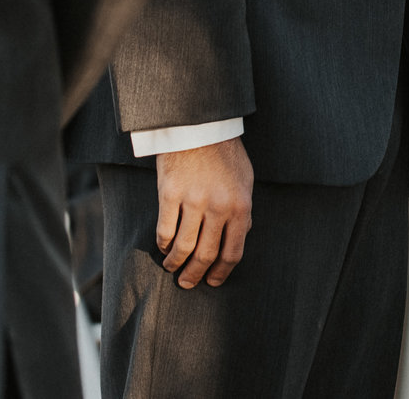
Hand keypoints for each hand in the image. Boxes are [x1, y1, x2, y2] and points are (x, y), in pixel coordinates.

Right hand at [156, 137, 253, 288]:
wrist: (200, 126)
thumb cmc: (224, 153)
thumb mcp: (245, 181)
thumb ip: (243, 211)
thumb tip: (241, 236)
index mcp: (241, 206)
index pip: (233, 252)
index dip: (221, 273)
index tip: (213, 282)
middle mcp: (218, 207)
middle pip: (206, 255)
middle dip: (195, 275)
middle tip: (188, 283)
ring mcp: (193, 201)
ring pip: (183, 248)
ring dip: (176, 264)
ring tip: (172, 268)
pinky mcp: (170, 194)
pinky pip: (165, 231)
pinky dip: (163, 245)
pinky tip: (164, 247)